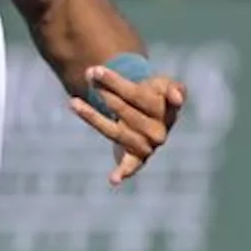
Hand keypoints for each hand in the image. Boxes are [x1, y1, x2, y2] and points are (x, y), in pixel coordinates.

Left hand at [68, 65, 186, 186]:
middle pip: (124, 111)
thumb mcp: (163, 84)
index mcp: (166, 109)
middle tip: (88, 75)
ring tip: (73, 103)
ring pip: (116, 132)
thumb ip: (171, 87)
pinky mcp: (138, 158)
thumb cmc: (153, 93)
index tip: (96, 70)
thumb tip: (177, 98)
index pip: (137, 94)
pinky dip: (124, 172)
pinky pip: (131, 165)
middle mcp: (160, 130)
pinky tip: (114, 179)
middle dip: (104, 93)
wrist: (147, 109)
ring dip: (93, 117)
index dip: (115, 83)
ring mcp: (148, 145)